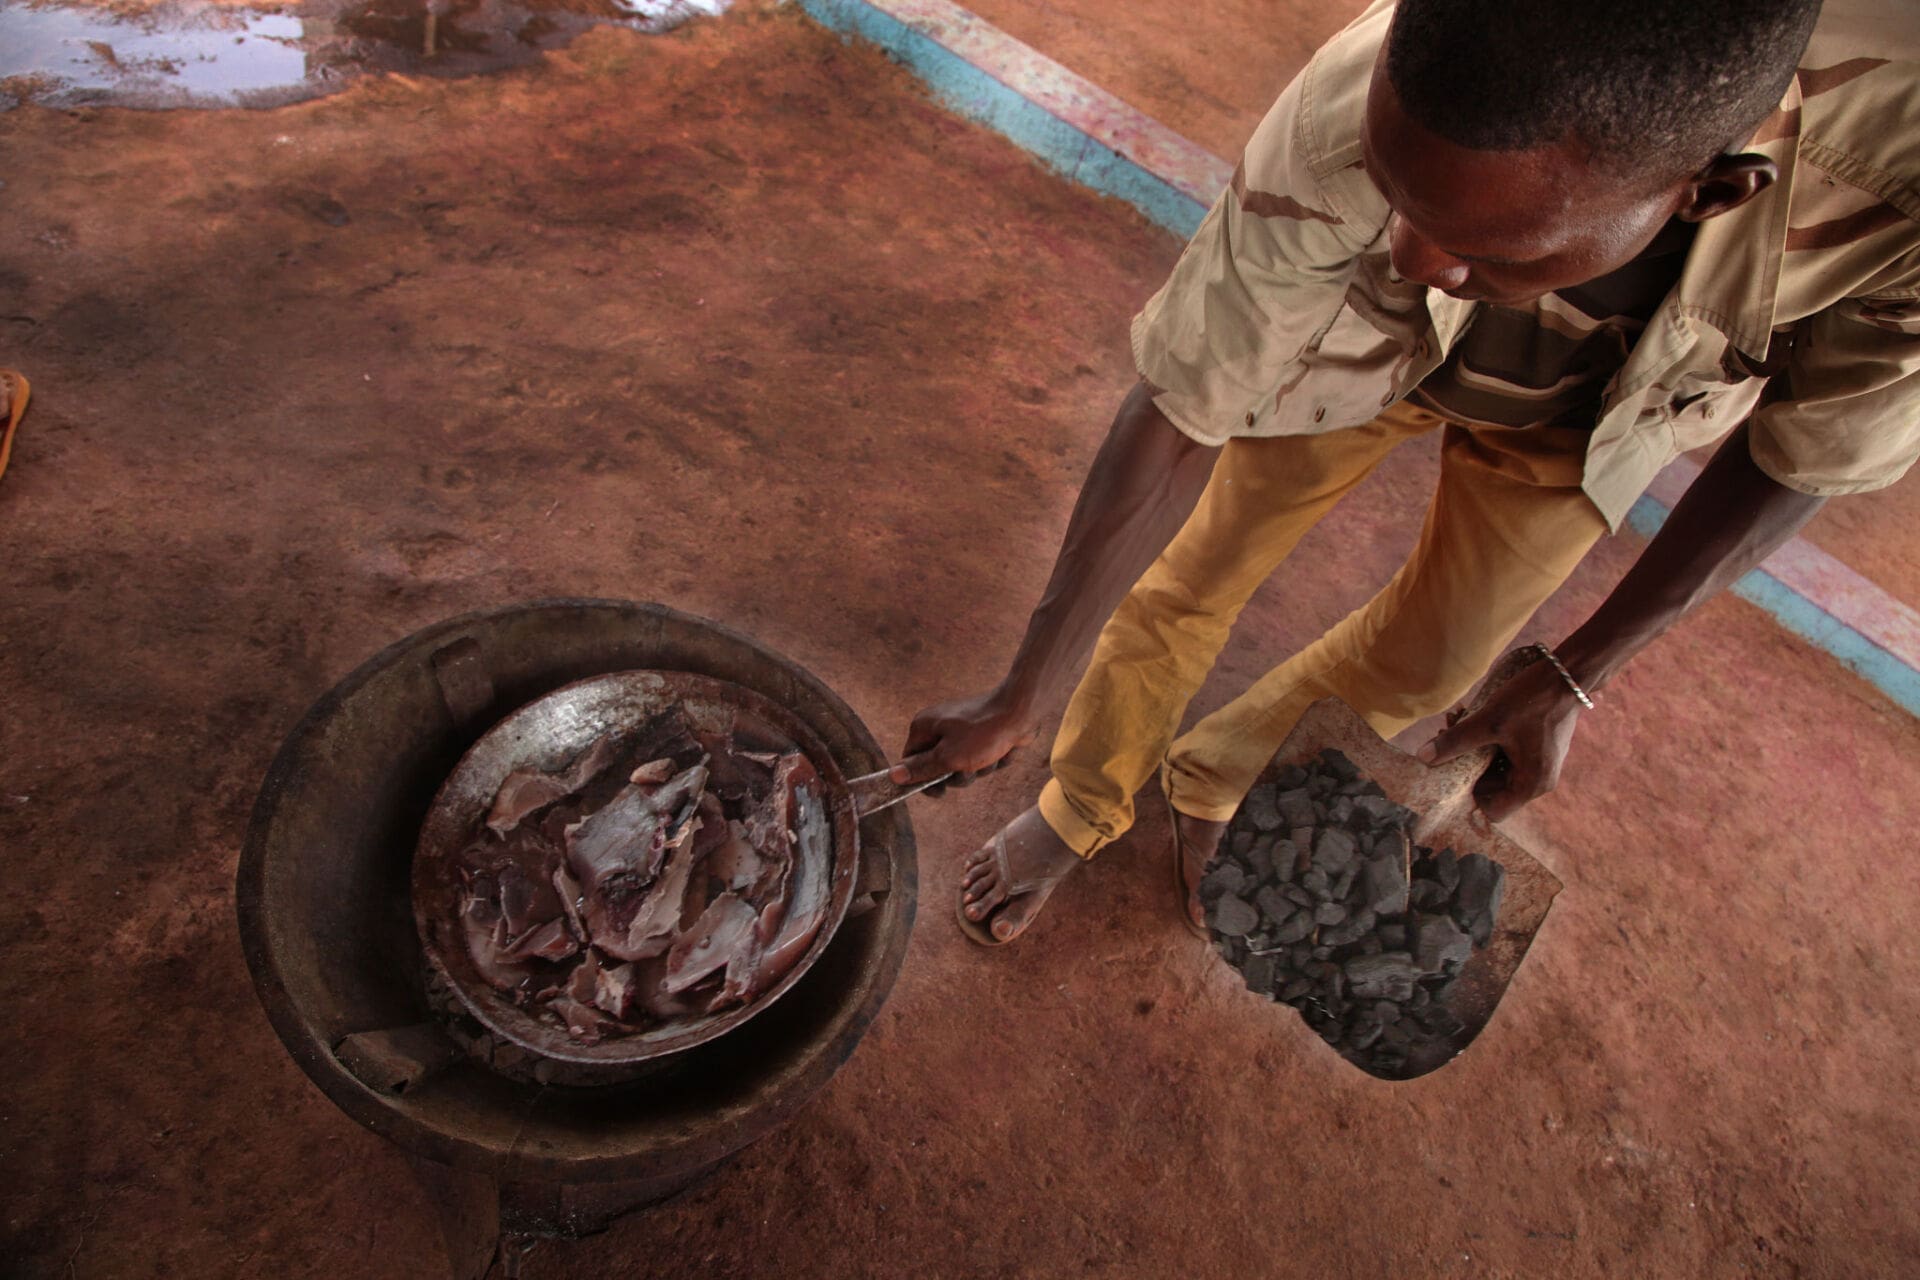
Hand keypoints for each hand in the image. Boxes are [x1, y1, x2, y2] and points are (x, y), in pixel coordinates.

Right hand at [890, 688, 1037, 796]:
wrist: (1021, 712)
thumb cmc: (983, 733)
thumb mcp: (948, 758)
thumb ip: (920, 769)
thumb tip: (892, 776)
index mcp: (923, 727)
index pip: (910, 761)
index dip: (922, 780)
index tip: (938, 792)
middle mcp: (939, 726)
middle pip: (937, 767)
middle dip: (956, 775)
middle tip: (968, 769)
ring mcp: (961, 730)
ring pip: (961, 766)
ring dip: (977, 770)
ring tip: (988, 758)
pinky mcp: (981, 735)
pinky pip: (979, 758)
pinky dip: (990, 761)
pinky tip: (1001, 751)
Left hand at [1419, 654, 1585, 822]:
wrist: (1567, 674)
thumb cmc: (1533, 699)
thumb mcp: (1490, 721)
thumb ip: (1456, 741)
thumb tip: (1423, 757)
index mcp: (1531, 784)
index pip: (1492, 811)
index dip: (1468, 795)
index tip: (1450, 771)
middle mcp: (1537, 780)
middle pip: (1491, 788)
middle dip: (1465, 765)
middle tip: (1446, 736)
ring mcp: (1538, 764)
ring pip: (1494, 768)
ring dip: (1473, 749)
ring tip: (1455, 721)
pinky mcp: (1536, 749)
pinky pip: (1504, 754)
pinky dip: (1487, 740)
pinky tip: (1470, 716)